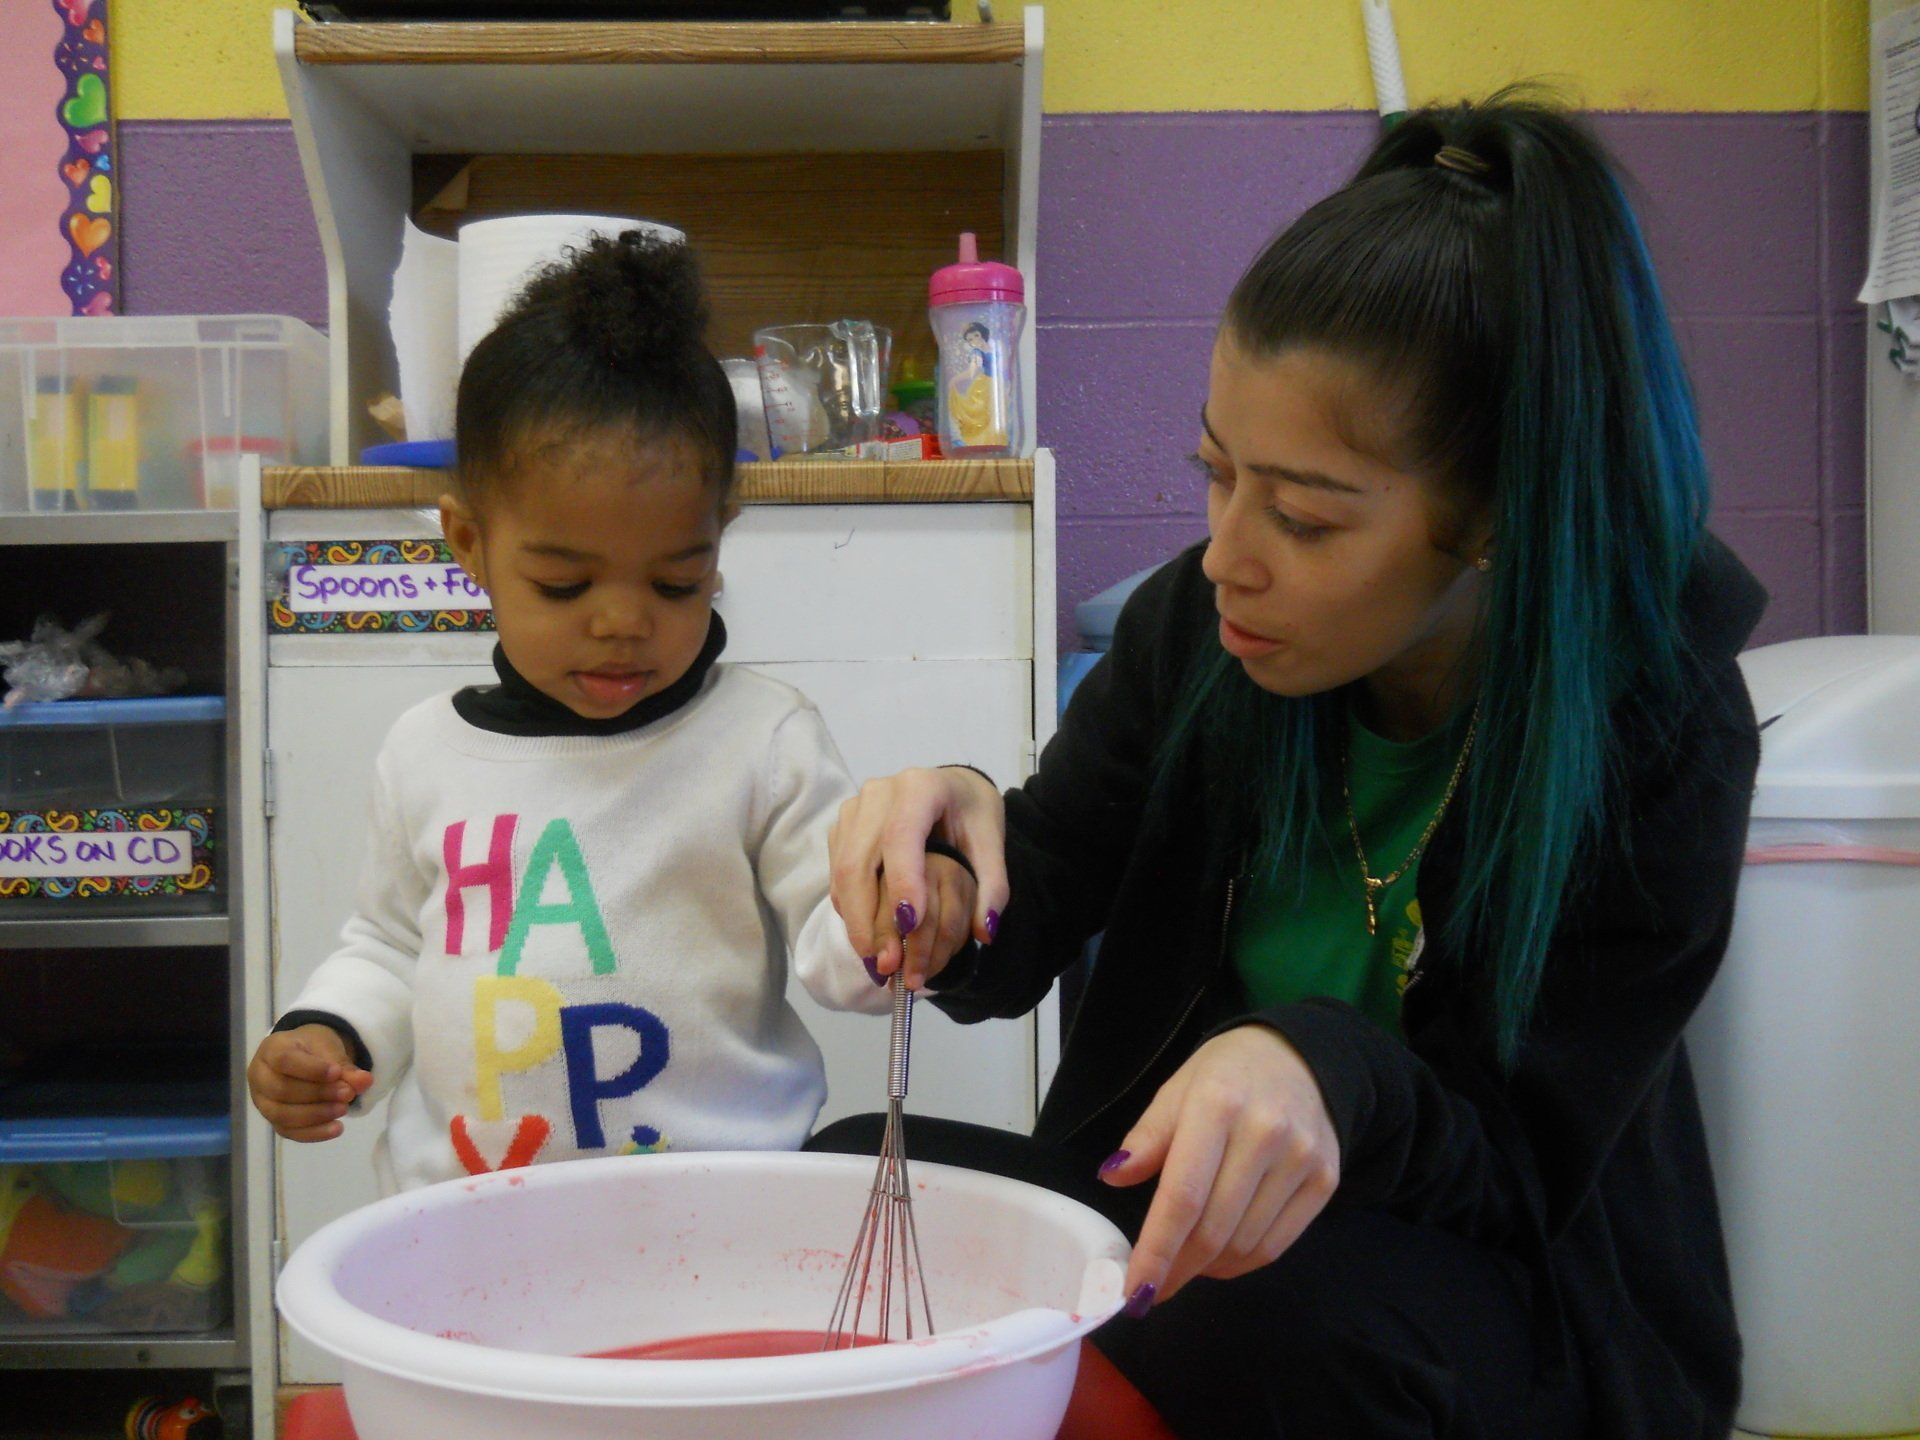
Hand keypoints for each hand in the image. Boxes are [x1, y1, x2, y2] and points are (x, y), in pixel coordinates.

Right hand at [247, 1024, 373, 1141]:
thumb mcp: (331, 1049)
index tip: (337, 1072)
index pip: (284, 1060)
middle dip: (318, 1094)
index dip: (311, 1069)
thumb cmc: (314, 1049)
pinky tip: (337, 1128)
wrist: (306, 1056)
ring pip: (282, 1115)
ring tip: (344, 1109)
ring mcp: (262, 1101)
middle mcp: (259, 1076)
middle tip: (347, 1094)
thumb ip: (346, 1067)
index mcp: (271, 1049)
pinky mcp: (272, 1120)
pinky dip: (314, 1133)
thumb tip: (365, 1082)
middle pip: (282, 1090)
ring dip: (316, 1115)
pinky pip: (288, 1132)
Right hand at [830, 766, 1008, 988]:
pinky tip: (870, 938)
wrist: (951, 789)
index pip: (901, 835)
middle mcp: (879, 793)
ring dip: (855, 921)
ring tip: (877, 961)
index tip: (910, 926)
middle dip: (868, 917)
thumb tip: (986, 932)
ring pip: (842, 872)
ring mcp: (854, 810)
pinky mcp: (842, 828)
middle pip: (859, 860)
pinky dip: (850, 910)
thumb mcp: (992, 843)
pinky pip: (837, 875)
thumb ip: (993, 887)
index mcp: (920, 786)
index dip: (902, 880)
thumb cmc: (971, 814)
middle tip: (886, 963)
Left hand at [1102, 1025, 1339, 1306]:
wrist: (1302, 1057)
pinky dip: (1240, 1263)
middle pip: (1213, 1229)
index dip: (1156, 1252)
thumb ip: (1147, 1137)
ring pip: (1245, 1246)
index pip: (1183, 1196)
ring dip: (1206, 1269)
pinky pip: (1276, 1246)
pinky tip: (1218, 1258)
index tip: (1132, 1292)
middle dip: (1176, 1270)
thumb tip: (1112, 1176)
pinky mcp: (1326, 1181)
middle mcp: (1266, 1134)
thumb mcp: (1176, 1091)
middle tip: (1151, 1288)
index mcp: (1218, 1106)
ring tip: (1184, 1262)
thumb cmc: (1226, 1075)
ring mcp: (1302, 1160)